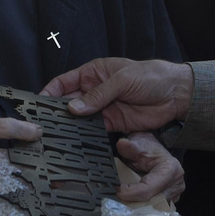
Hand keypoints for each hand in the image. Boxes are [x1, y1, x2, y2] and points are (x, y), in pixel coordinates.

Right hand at [41, 58, 192, 132]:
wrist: (175, 94)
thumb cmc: (151, 76)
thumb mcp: (123, 80)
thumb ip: (99, 94)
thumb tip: (74, 108)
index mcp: (93, 73)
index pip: (64, 82)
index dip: (50, 92)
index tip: (39, 104)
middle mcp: (94, 91)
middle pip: (68, 102)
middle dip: (56, 113)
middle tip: (44, 125)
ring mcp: (102, 108)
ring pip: (79, 119)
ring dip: (69, 126)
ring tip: (56, 136)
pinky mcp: (112, 124)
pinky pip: (92, 131)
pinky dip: (84, 136)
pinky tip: (75, 142)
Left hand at [113, 132, 184, 203]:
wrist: (154, 150)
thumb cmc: (147, 147)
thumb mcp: (138, 143)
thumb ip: (130, 147)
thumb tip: (122, 143)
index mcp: (171, 169)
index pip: (149, 189)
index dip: (130, 192)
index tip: (116, 189)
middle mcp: (176, 184)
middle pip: (152, 202)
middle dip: (133, 202)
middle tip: (116, 197)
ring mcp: (175, 194)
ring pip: (154, 208)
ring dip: (137, 206)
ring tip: (123, 199)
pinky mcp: (170, 200)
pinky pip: (155, 208)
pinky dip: (142, 206)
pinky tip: (132, 201)